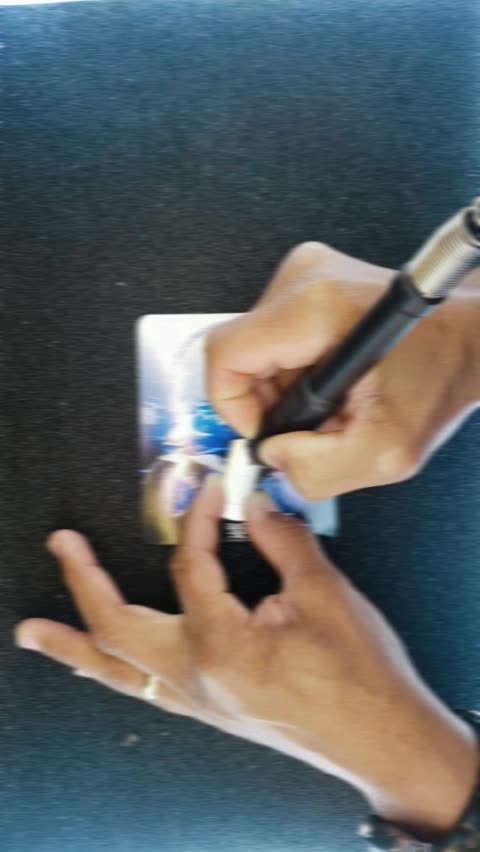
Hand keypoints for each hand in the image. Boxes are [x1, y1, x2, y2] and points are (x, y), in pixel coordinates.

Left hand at [15, 478, 477, 838]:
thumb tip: (256, 507)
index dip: (195, 518)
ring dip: (74, 646)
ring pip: (118, 672)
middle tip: (64, 545)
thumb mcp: (326, 596)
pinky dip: (114, 669)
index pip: (189, 566)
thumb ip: (282, 542)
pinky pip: (145, 688)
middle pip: (117, 629)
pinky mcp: (212, 708)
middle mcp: (197, 680)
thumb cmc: (360, 680)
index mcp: (221, 647)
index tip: (207, 488)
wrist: (384, 740)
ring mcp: (200, 700)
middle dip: (83, 583)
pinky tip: (104, 664)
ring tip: (34, 632)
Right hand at [207, 242, 479, 499]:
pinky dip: (295, 371)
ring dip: (284, 390)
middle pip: (237, 356)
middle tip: (316, 422)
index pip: (222, 356)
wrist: (471, 334)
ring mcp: (304, 273)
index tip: (269, 430)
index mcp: (313, 310)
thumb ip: (318, 471)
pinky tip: (333, 381)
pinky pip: (273, 338)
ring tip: (333, 402)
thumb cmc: (441, 375)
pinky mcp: (309, 281)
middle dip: (267, 403)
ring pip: (254, 350)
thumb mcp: (387, 451)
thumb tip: (273, 458)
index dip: (233, 407)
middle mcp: (302, 280)